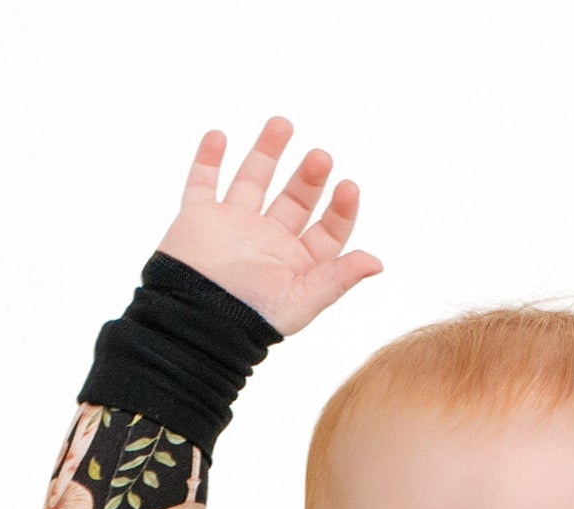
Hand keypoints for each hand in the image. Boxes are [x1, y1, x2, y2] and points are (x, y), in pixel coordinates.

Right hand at [156, 116, 382, 335]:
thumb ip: (338, 278)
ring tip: (283, 124)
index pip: (327, 231)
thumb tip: (377, 263)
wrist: (196, 320)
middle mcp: (268, 241)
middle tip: (321, 157)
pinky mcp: (200, 218)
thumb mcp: (302, 300)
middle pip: (295, 199)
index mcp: (296, 263)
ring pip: (253, 180)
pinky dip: (208, 159)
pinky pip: (203, 182)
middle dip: (309, 177)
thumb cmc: (252, 318)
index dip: (341, 209)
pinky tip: (220, 136)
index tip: (349, 187)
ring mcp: (234, 227)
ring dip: (266, 151)